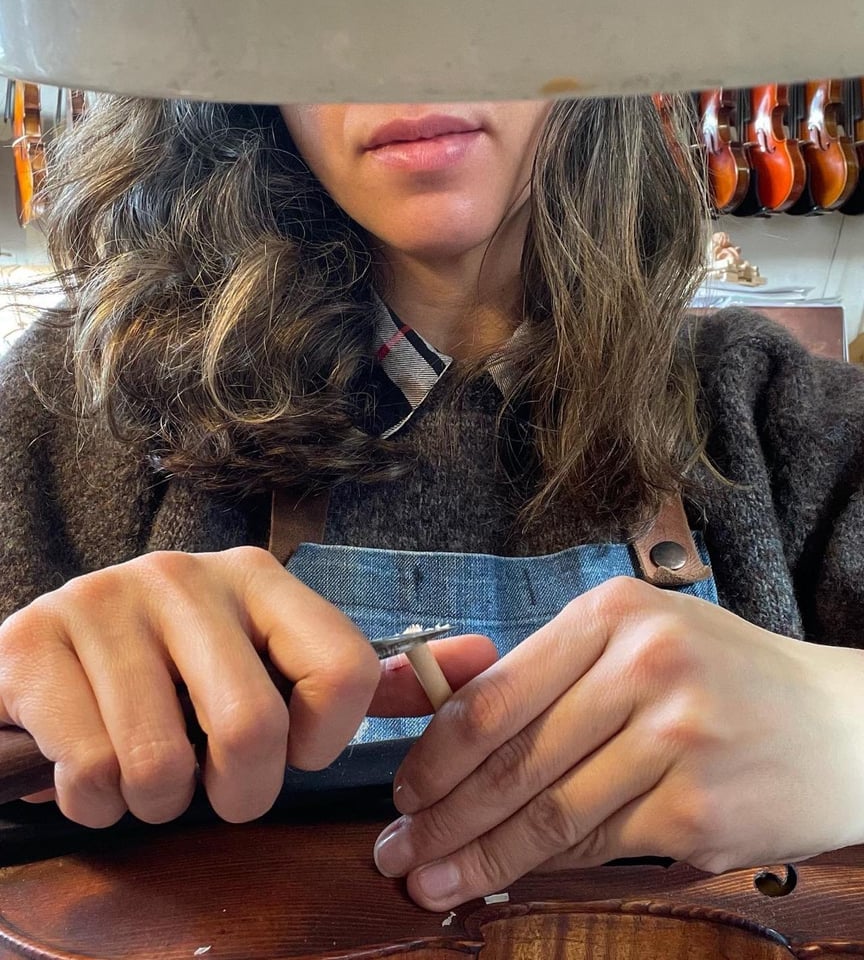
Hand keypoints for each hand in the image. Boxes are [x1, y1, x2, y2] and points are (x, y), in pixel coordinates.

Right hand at [0, 547, 494, 828]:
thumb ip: (372, 674)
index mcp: (259, 574)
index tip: (294, 752)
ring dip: (158, 802)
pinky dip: (95, 799)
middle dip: (237, 795)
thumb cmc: (179, 672)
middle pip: (253, 731)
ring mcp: (105, 600)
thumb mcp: (272, 663)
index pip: (346, 669)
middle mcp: (185, 573)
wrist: (50, 659)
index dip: (325, 741)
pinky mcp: (35, 641)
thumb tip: (484, 656)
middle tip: (210, 783)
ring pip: (163, 767)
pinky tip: (92, 763)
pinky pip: (90, 773)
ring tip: (147, 767)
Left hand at [373, 575, 863, 909]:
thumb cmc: (722, 678)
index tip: (406, 790)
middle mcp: (641, 665)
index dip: (437, 753)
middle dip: (443, 816)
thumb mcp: (639, 639)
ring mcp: (674, 737)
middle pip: (512, 758)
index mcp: (610, 614)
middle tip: (399, 851)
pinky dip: (545, 868)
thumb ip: (555, 675)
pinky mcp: (697, 808)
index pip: (496, 694)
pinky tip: (508, 878)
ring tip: (433, 881)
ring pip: (548, 812)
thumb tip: (454, 739)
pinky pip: (597, 846)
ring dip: (480, 856)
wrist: (837, 725)